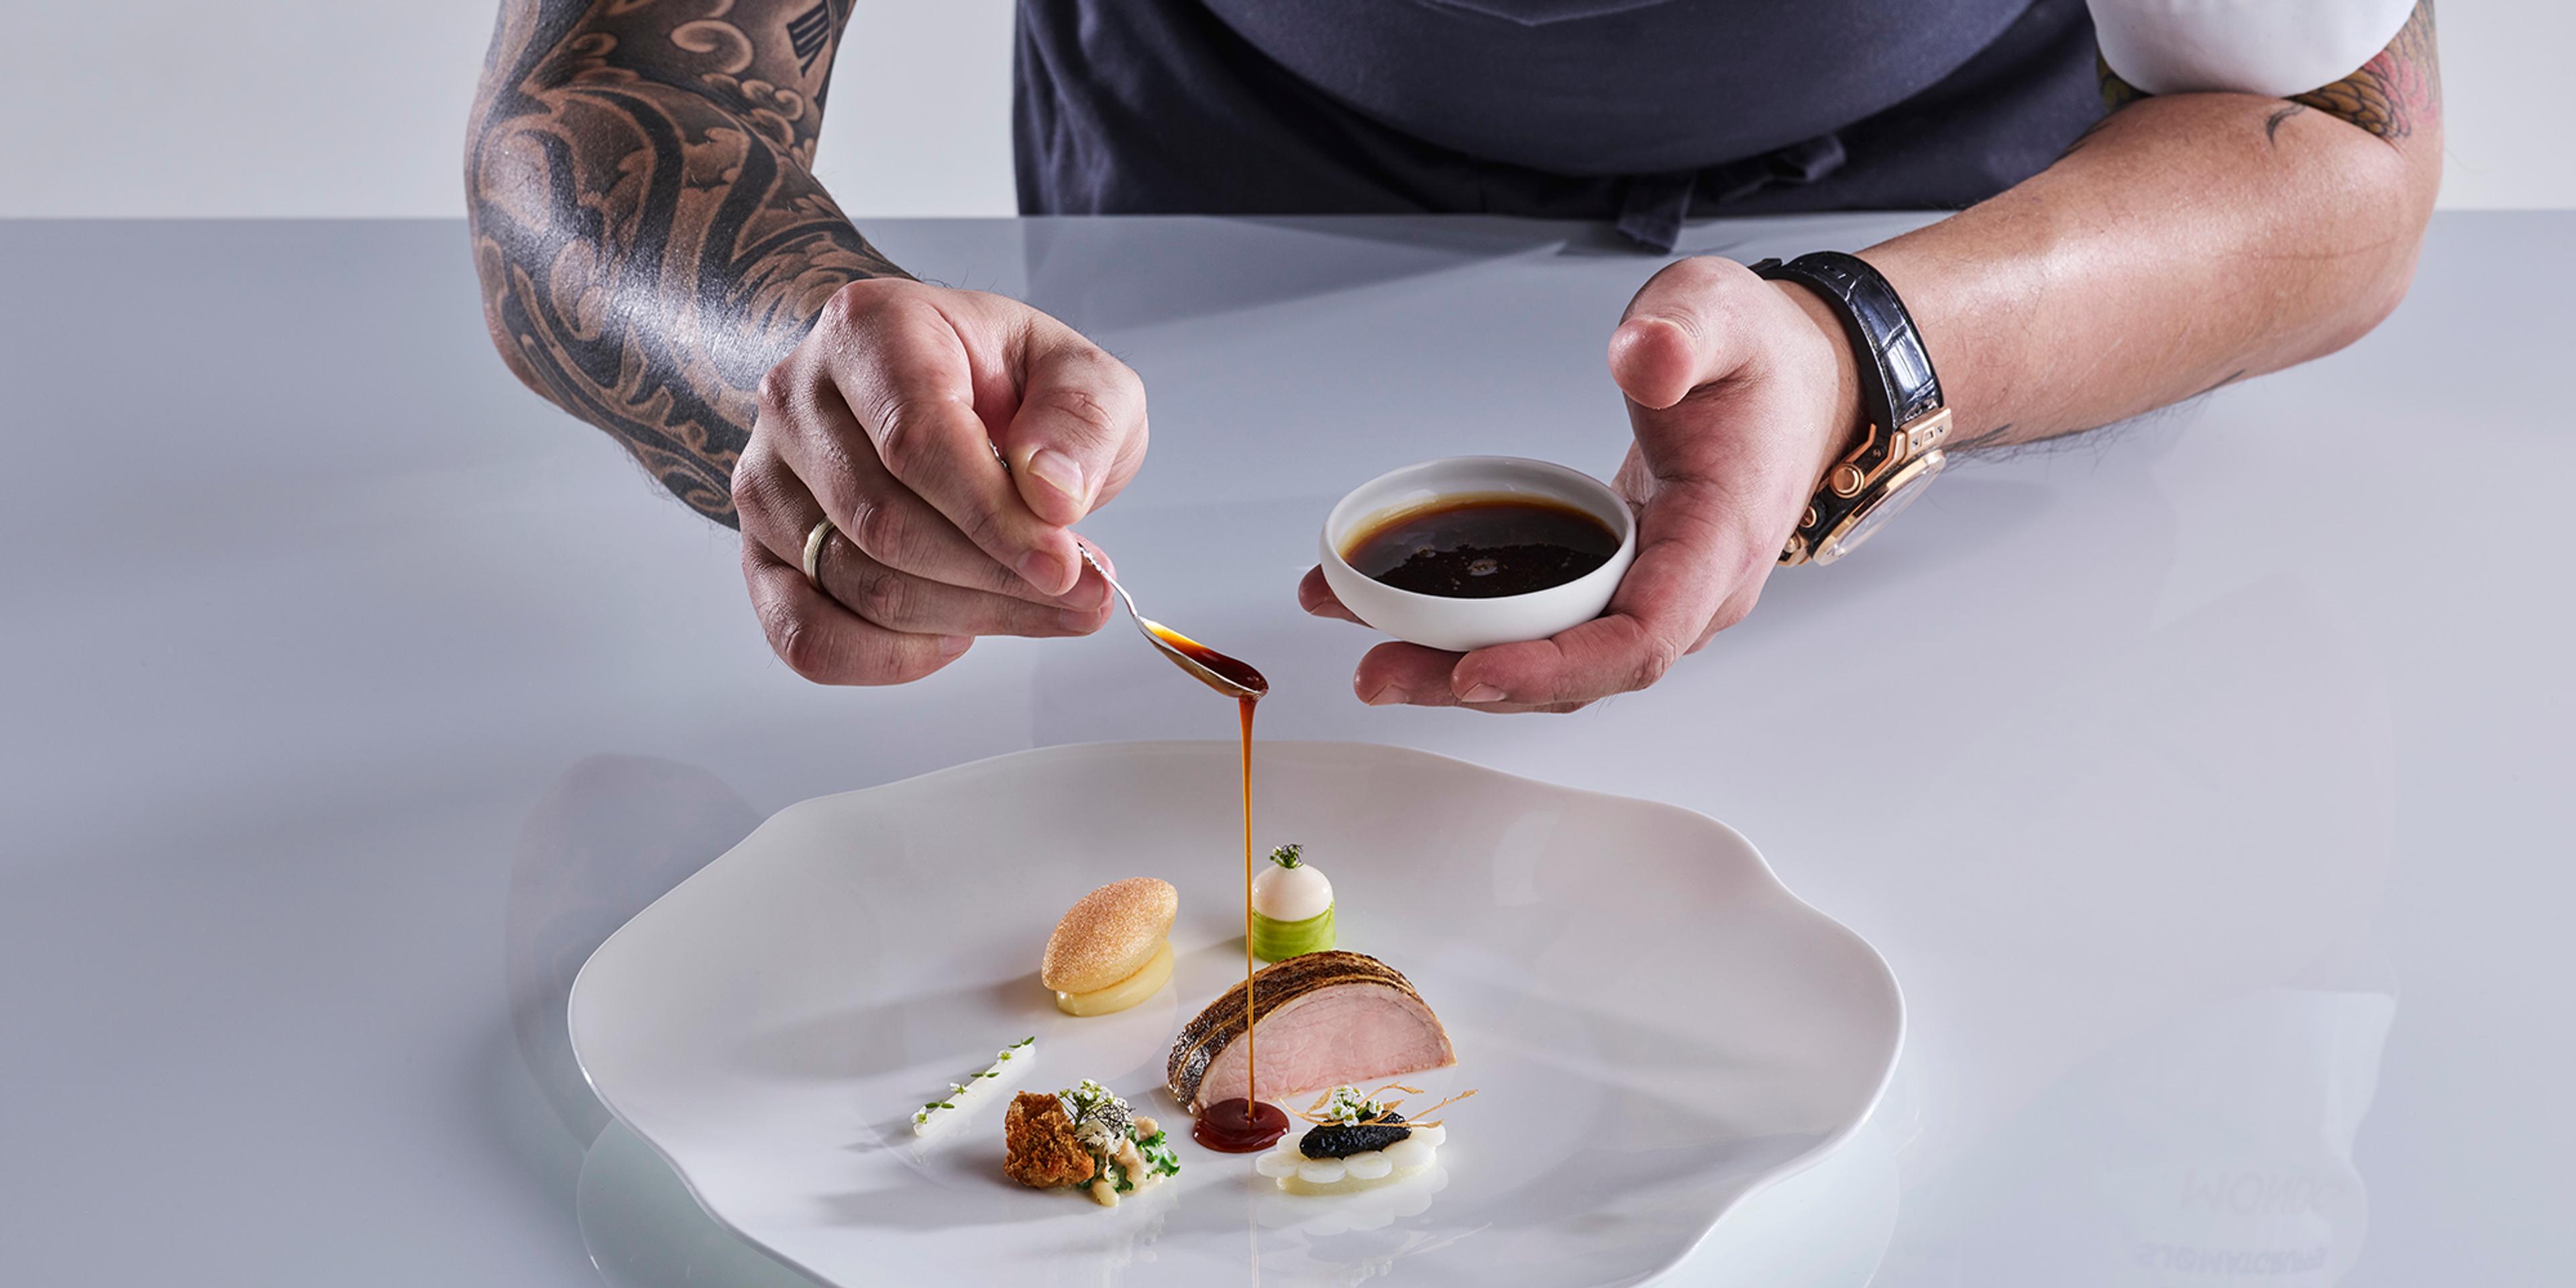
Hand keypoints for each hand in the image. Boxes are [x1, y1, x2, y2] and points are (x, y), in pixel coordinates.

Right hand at [733, 279, 1146, 683]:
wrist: (945, 392)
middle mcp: (796, 398)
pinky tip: (956, 635)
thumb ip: (1082, 418)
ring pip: (855, 586)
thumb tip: (1051, 496)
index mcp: (870, 330)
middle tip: (1078, 596)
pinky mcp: (762, 553)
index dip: (993, 517)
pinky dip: (889, 658)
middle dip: (993, 577)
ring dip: (963, 616)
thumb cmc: (1007, 383)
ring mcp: (767, 480)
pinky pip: (805, 636)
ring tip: (1039, 605)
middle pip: (883, 525)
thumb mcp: (1077, 373)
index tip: (1065, 566)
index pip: (915, 441)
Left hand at [1299, 257, 1861, 711]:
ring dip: (1460, 674)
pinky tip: (1392, 614)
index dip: (1556, 666)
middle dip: (1477, 684)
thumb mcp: (1721, 313)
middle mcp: (1689, 594)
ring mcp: (1653, 598)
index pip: (1642, 637)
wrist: (1794, 387)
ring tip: (1371, 659)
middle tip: (1379, 673)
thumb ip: (1684, 332)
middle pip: (1582, 674)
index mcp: (1719, 541)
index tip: (1477, 668)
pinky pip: (1545, 632)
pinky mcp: (1617, 588)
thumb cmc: (1758, 364)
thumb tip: (1645, 359)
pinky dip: (1469, 635)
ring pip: (1557, 665)